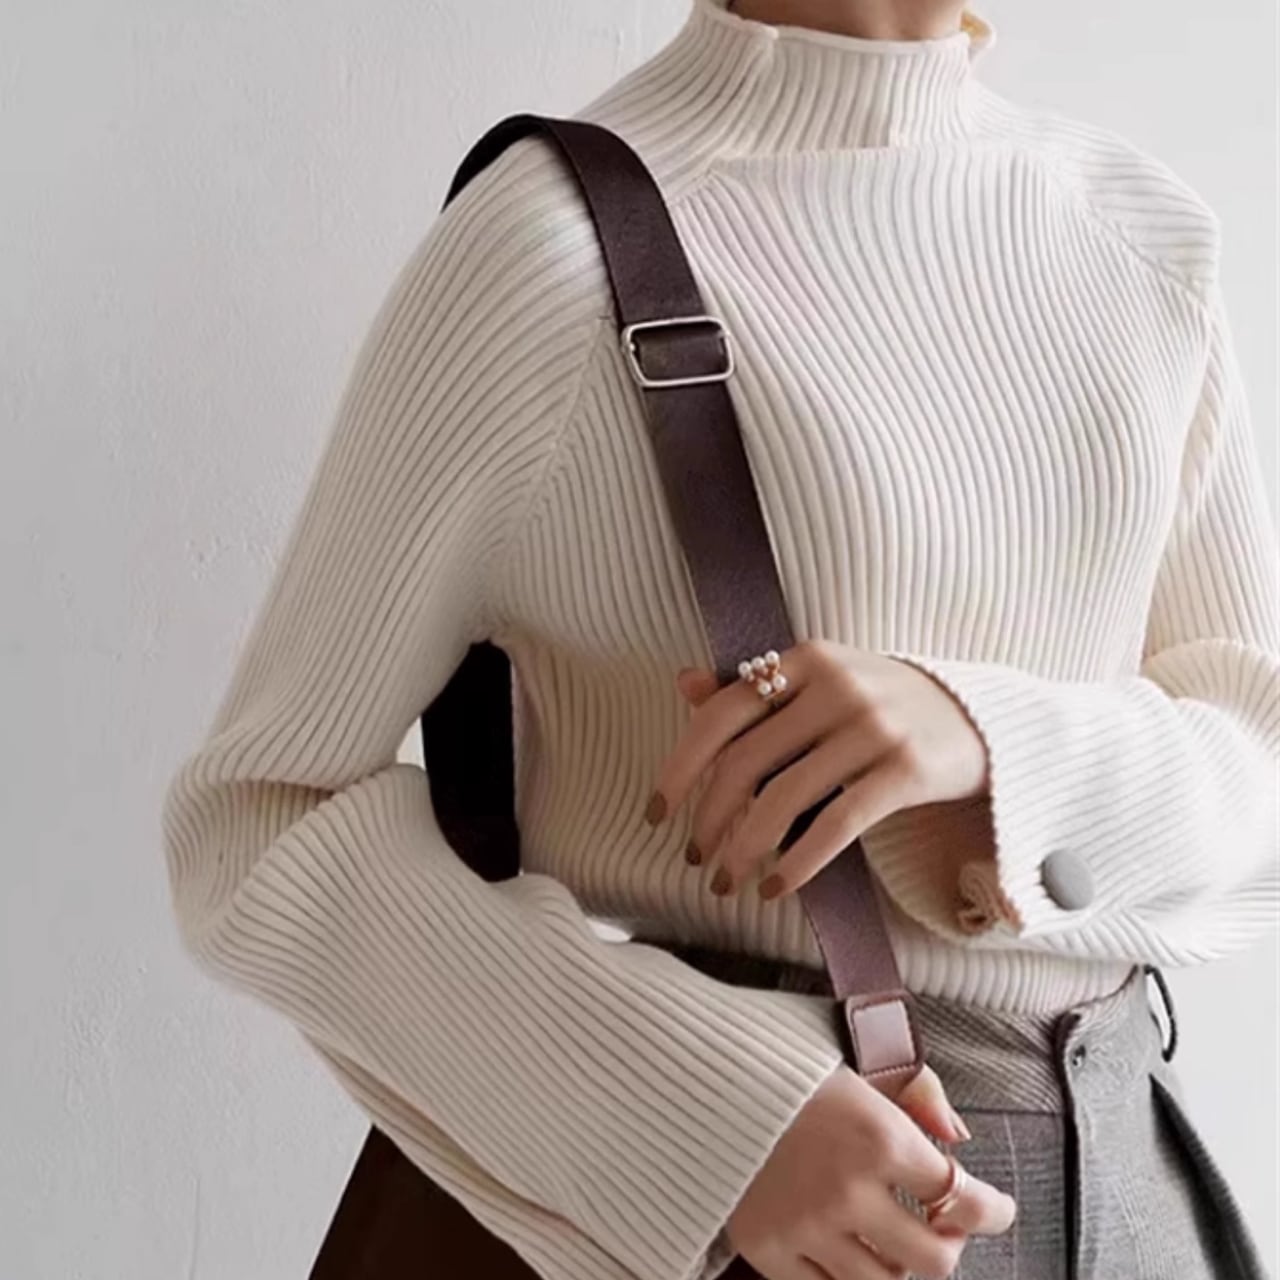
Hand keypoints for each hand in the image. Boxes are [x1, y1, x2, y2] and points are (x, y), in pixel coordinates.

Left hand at [648, 639, 988, 898]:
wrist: (982, 718)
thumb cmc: (883, 704)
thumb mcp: (820, 681)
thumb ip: (752, 686)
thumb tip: (683, 684)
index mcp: (805, 659)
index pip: (721, 714)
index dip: (679, 768)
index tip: (655, 814)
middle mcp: (836, 685)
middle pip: (745, 763)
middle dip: (709, 821)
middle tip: (695, 859)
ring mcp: (874, 726)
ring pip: (784, 799)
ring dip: (744, 851)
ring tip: (727, 883)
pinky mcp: (907, 770)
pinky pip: (836, 824)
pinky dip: (797, 862)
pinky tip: (776, 887)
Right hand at [726, 1063, 1016, 1279]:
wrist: (688, 1071)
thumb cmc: (775, 1054)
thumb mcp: (852, 1051)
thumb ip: (915, 1088)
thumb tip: (957, 1137)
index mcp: (878, 1136)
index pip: (963, 1198)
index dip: (994, 1210)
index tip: (997, 1207)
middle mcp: (848, 1192)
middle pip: (934, 1260)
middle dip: (949, 1244)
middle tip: (942, 1224)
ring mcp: (805, 1228)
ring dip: (900, 1267)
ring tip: (894, 1240)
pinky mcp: (766, 1250)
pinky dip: (846, 1278)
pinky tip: (849, 1253)